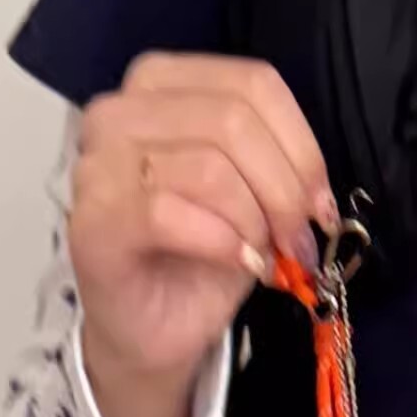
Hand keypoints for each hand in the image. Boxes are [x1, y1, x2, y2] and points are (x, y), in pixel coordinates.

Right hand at [70, 54, 333, 416]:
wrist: (150, 331)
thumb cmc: (197, 259)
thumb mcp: (252, 200)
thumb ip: (275, 168)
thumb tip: (314, 184)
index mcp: (161, 86)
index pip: (252, 84)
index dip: (301, 147)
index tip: (321, 205)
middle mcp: (121, 112)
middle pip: (232, 121)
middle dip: (283, 191)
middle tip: (298, 243)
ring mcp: (99, 164)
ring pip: (207, 167)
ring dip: (254, 221)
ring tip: (265, 258)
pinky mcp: (95, 221)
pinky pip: (168, 213)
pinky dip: (221, 242)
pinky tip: (240, 263)